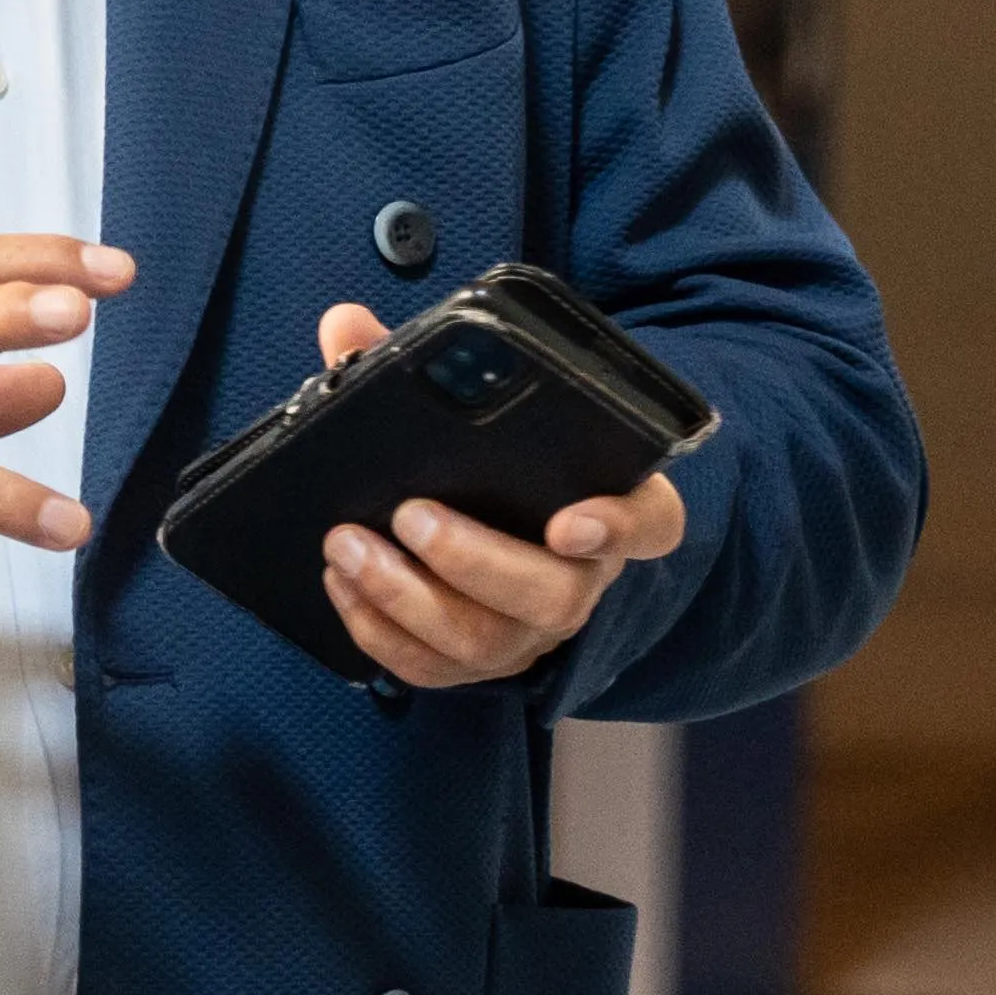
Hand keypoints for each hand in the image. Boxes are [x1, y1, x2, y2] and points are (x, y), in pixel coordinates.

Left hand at [299, 300, 692, 689]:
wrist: (496, 528)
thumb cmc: (494, 462)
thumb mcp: (474, 410)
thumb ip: (412, 360)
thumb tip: (343, 325)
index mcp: (610, 506)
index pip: (651, 521)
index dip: (619, 526)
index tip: (569, 521)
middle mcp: (581, 579)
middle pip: (552, 594)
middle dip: (473, 560)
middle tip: (410, 514)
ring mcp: (531, 631)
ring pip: (486, 639)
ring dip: (408, 598)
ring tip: (349, 546)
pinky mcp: (481, 664)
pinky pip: (437, 669)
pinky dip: (383, 633)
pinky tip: (344, 587)